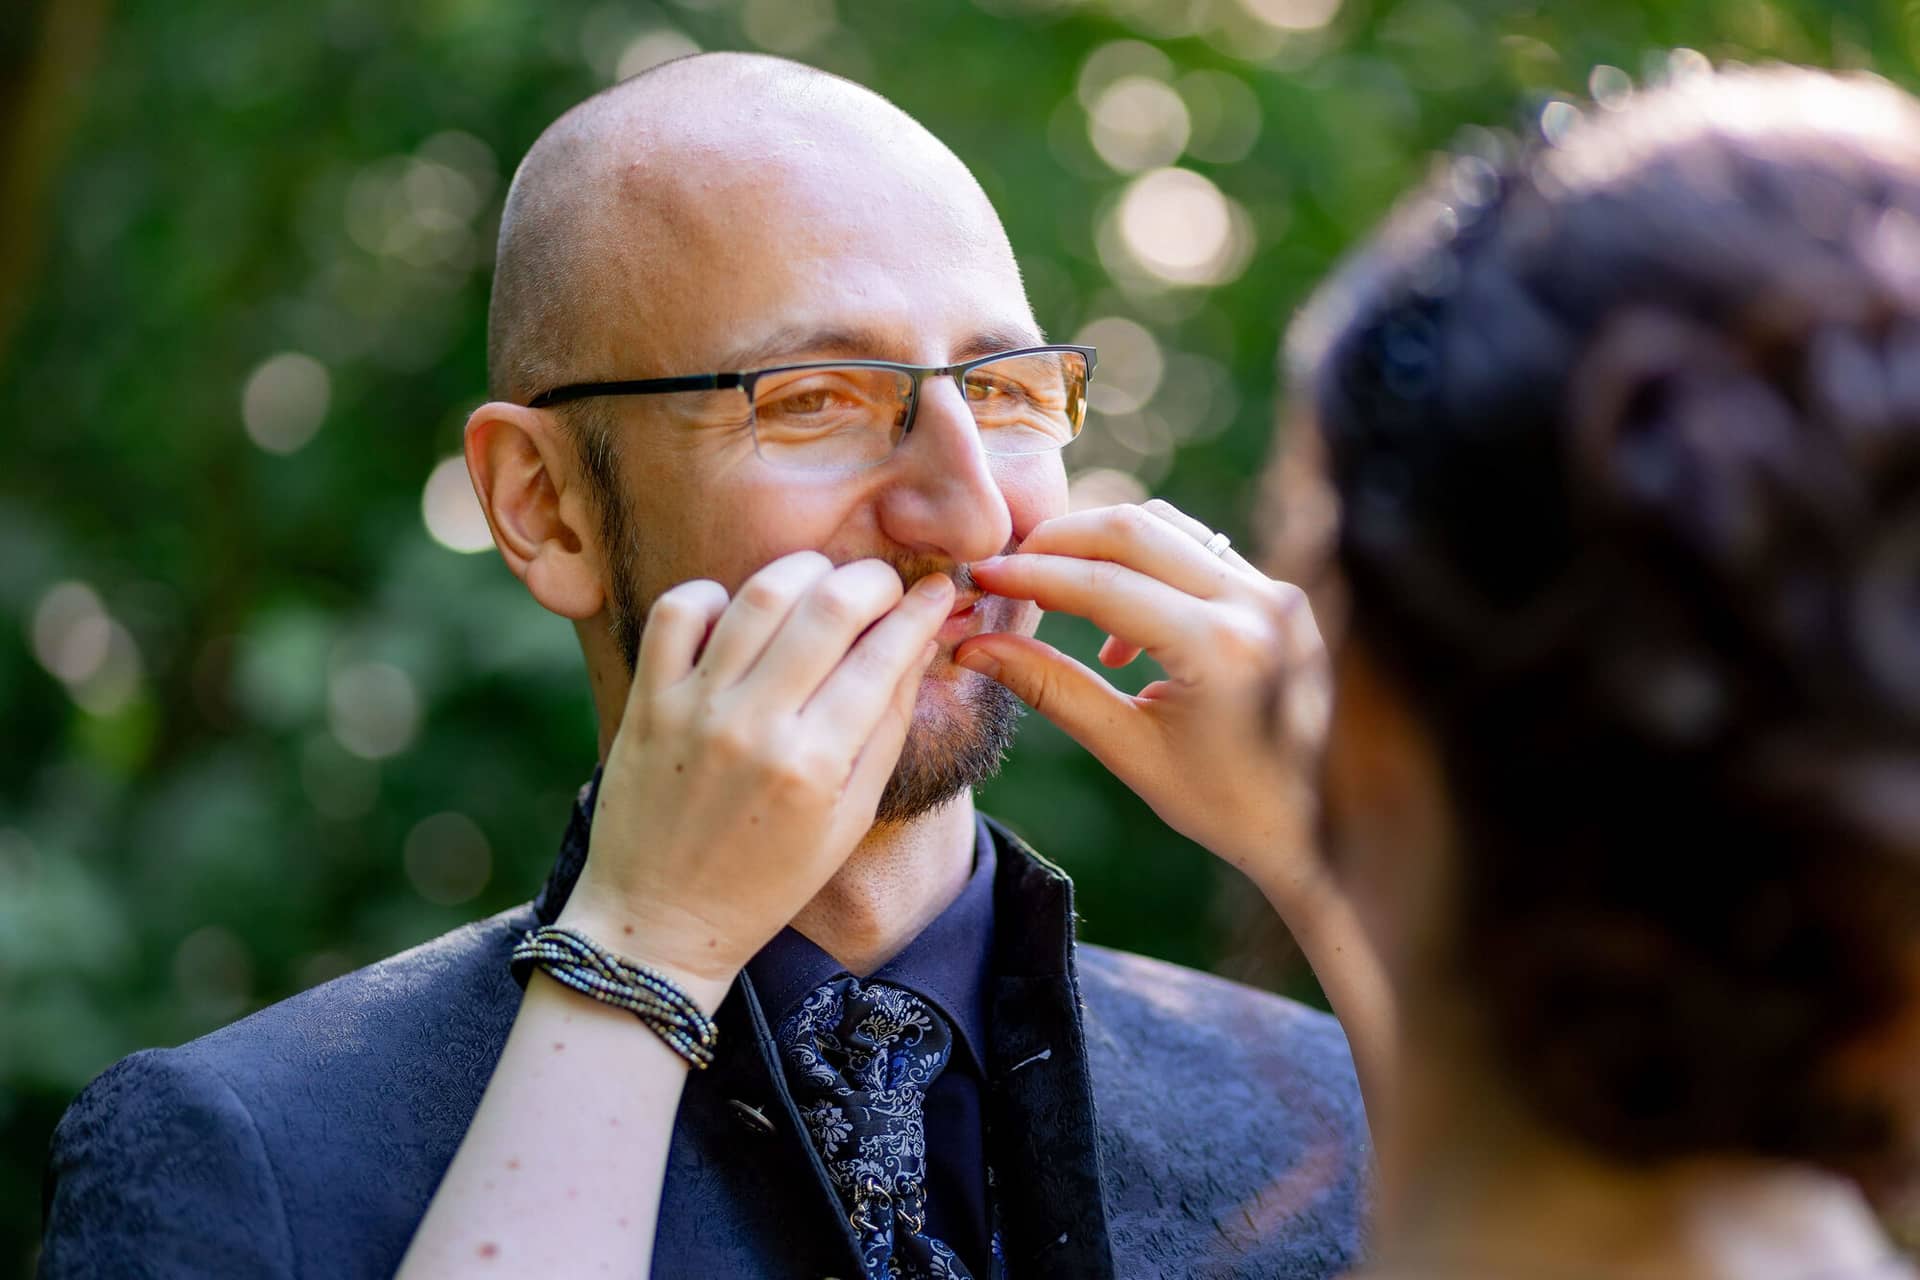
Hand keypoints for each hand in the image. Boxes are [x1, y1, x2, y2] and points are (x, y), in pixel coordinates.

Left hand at [559, 552, 955, 1004]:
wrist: (661, 920)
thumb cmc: (768, 878)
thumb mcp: (848, 818)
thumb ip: (885, 729)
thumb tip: (917, 645)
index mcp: (816, 765)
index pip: (884, 654)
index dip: (921, 609)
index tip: (938, 590)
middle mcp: (755, 727)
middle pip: (830, 604)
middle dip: (872, 578)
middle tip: (882, 585)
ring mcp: (694, 708)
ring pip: (760, 592)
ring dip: (804, 572)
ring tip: (821, 585)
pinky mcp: (648, 700)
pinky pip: (681, 609)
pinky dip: (717, 593)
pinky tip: (739, 614)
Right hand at [956, 500, 1329, 903]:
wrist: (1314, 828)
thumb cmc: (1221, 804)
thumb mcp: (1127, 748)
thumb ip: (1050, 687)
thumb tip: (974, 646)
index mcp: (1220, 651)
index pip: (1105, 584)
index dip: (1032, 575)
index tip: (982, 574)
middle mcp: (1257, 606)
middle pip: (1135, 530)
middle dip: (1060, 541)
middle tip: (1009, 565)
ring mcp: (1275, 593)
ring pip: (1168, 528)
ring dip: (1101, 546)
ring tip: (1052, 586)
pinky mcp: (1279, 594)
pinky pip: (1198, 551)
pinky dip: (1145, 565)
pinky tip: (1119, 630)